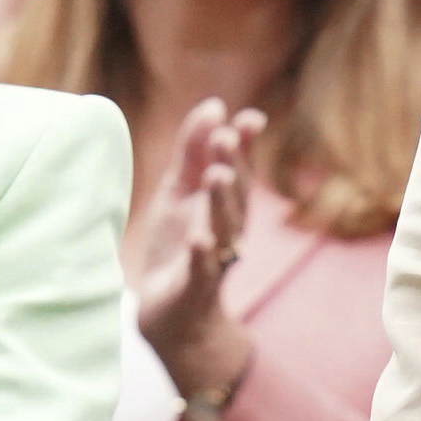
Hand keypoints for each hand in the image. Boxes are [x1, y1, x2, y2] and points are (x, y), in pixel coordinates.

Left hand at [138, 95, 261, 408]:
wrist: (170, 315)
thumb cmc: (177, 248)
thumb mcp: (179, 193)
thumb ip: (193, 150)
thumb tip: (215, 105)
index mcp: (223, 205)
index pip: (239, 170)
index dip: (246, 146)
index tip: (250, 118)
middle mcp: (226, 230)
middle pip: (236, 196)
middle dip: (234, 167)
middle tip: (228, 137)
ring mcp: (212, 260)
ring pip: (222, 228)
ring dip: (221, 202)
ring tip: (217, 176)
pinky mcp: (194, 289)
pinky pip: (202, 271)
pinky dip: (202, 255)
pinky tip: (199, 239)